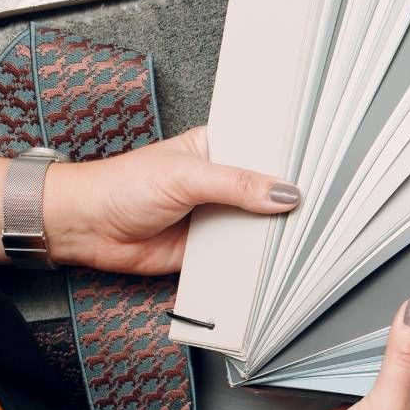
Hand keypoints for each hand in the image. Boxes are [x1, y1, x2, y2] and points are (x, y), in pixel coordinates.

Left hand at [43, 125, 301, 274]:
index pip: (265, 152)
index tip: (322, 169)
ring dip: (274, 233)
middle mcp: (222, 182)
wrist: (87, 228)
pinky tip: (274, 260)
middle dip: (288, 201)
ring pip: (258, 226)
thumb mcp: (186, 176)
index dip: (292, 161)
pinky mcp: (210, 248)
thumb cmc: (123, 186)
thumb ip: (237, 184)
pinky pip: (241, 255)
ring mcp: (218, 216)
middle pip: (267, 192)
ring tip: (305, 236)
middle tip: (320, 207)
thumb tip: (283, 192)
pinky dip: (255, 259)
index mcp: (219, 149)